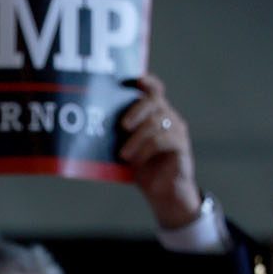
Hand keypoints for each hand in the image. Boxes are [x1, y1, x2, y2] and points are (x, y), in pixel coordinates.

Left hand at [118, 74, 201, 230]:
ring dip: (137, 138)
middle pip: (154, 101)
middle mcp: (168, 118)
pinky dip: (146, 149)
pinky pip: (163, 140)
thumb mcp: (128, 149)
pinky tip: (135, 160)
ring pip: (156, 122)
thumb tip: (91, 126)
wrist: (164, 193)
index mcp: (155, 114)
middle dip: (136, 109)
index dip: (146, 82)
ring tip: (124, 154)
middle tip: (122, 126)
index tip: (132, 80)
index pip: (154, 90)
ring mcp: (177, 131)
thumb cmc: (144, 169)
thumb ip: (120, 136)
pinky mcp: (181, 146)